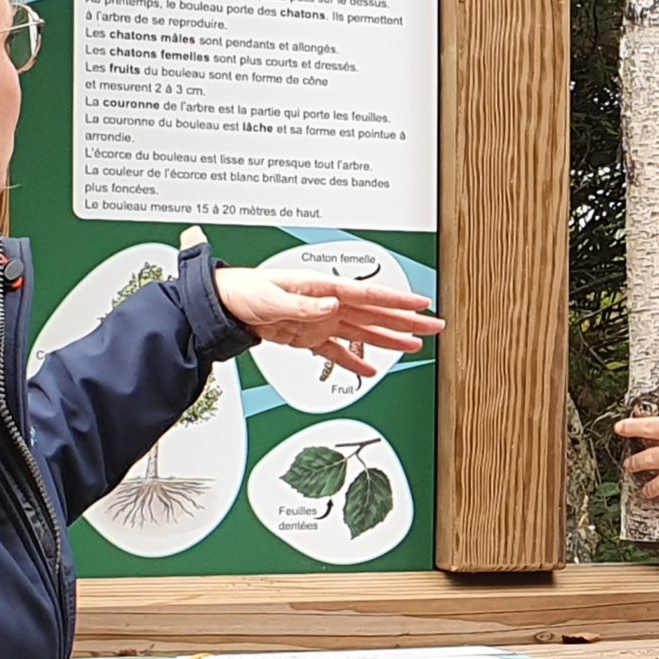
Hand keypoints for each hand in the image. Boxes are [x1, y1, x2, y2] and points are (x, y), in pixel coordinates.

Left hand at [214, 268, 442, 381]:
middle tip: (434, 326)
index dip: (397, 301)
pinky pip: (338, 352)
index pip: (368, 296)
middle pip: (375, 313)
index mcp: (322, 288)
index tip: (421, 304)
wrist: (224, 305)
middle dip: (406, 320)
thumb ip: (304, 303)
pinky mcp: (310, 338)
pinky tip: (370, 370)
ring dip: (390, 339)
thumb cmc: (244, 291)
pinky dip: (355, 361)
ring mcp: (321, 321)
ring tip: (414, 346)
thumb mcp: (273, 296)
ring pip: (364, 331)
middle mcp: (327, 304)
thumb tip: (331, 306)